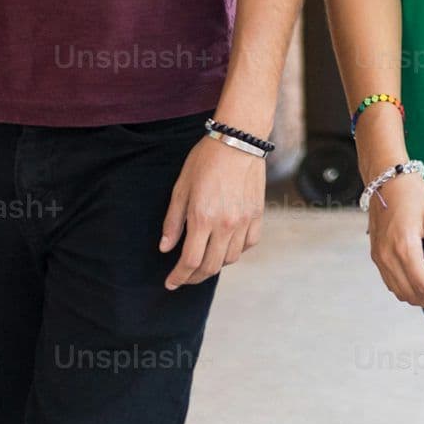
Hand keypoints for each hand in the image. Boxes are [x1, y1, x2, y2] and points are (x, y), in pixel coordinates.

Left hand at [157, 135, 264, 289]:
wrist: (239, 140)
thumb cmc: (205, 160)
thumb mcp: (181, 188)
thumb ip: (173, 221)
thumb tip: (165, 247)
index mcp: (202, 218)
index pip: (190, 261)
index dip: (179, 277)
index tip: (171, 283)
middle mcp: (225, 224)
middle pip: (211, 266)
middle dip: (194, 277)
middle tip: (184, 278)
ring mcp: (244, 220)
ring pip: (231, 258)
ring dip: (215, 265)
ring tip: (204, 261)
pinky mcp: (257, 214)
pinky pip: (249, 244)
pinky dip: (237, 251)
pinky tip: (227, 246)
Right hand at [365, 169, 423, 310]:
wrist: (386, 181)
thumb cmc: (413, 195)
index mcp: (404, 246)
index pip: (422, 285)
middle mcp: (387, 256)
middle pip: (410, 294)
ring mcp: (379, 258)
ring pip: (399, 292)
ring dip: (419, 298)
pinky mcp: (376, 256)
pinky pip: (391, 282)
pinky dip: (407, 289)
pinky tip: (422, 282)